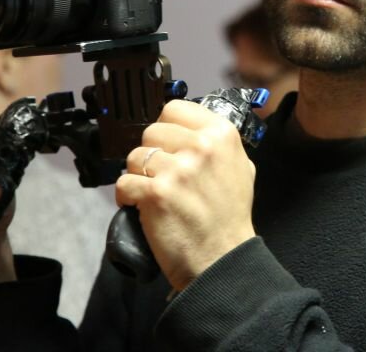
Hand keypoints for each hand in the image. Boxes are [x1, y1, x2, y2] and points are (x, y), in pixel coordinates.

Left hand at [116, 99, 256, 290]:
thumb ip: (219, 143)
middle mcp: (201, 147)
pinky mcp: (156, 194)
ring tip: (155, 191)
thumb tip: (193, 127)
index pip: (175, 109)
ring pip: (135, 156)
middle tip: (163, 174)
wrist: (222, 257)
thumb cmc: (230, 216)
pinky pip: (124, 182)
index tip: (168, 144)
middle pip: (151, 131)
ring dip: (139, 175)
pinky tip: (143, 205)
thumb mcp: (241, 167)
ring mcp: (178, 170)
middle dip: (152, 153)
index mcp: (222, 134)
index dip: (167, 127)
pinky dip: (128, 196)